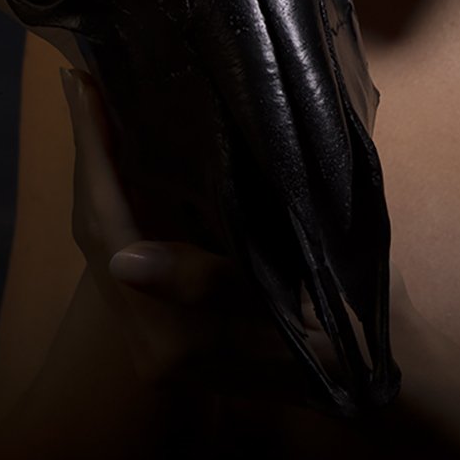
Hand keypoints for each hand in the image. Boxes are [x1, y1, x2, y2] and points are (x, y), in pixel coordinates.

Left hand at [61, 64, 360, 405]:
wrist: (376, 377)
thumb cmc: (348, 331)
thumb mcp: (287, 305)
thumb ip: (205, 286)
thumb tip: (125, 259)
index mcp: (169, 341)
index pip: (110, 228)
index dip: (93, 154)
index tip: (83, 86)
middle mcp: (148, 345)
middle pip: (97, 232)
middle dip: (88, 155)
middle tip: (83, 82)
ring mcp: (156, 340)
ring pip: (107, 241)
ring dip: (101, 175)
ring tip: (97, 108)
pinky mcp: (170, 327)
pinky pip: (129, 251)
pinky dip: (123, 199)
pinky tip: (128, 159)